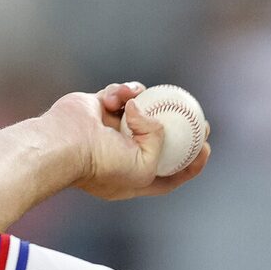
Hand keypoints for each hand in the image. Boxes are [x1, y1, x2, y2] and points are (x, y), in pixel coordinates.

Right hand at [55, 82, 210, 200]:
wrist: (64, 144)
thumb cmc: (103, 164)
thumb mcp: (144, 167)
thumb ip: (159, 143)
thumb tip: (151, 114)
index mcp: (134, 177)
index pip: (170, 174)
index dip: (191, 163)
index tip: (205, 148)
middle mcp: (122, 154)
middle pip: (159, 140)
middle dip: (180, 128)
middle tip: (198, 116)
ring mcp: (109, 131)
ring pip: (141, 111)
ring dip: (146, 102)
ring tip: (141, 100)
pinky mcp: (97, 108)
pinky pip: (119, 94)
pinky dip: (122, 92)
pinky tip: (119, 96)